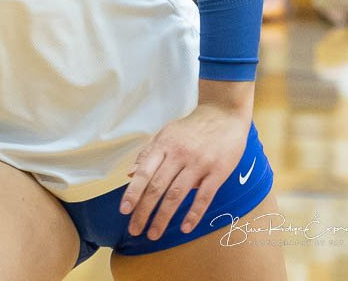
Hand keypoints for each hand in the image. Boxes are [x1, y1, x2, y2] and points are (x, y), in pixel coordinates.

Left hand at [119, 102, 250, 239]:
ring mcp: (199, 164)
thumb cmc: (191, 128)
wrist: (223, 113)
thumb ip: (148, 153)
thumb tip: (130, 174)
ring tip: (153, 234)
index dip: (133, 193)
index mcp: (164, 145)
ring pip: (177, 195)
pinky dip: (194, 214)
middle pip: (157, 187)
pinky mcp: (218, 171)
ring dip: (163, 217)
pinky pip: (204, 196)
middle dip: (144, 211)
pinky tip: (185, 228)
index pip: (144, 173)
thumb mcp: (165, 134)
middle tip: (135, 230)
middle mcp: (179, 155)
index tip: (124, 211)